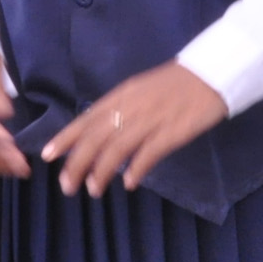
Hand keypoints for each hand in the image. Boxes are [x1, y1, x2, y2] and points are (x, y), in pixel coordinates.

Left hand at [41, 61, 226, 195]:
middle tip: (67, 186)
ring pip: (117, 148)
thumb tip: (101, 132)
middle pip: (96, 138)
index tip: (47, 156)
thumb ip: (122, 107)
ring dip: (101, 172)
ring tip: (94, 190)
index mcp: (123, 94)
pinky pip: (149, 153)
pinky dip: (136, 170)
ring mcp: (152, 119)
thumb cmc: (179, 82)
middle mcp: (132, 106)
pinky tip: (129, 183)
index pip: (87, 119)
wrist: (215, 71)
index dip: (66, 138)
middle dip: (77, 163)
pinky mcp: (173, 130)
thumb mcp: (143, 88)